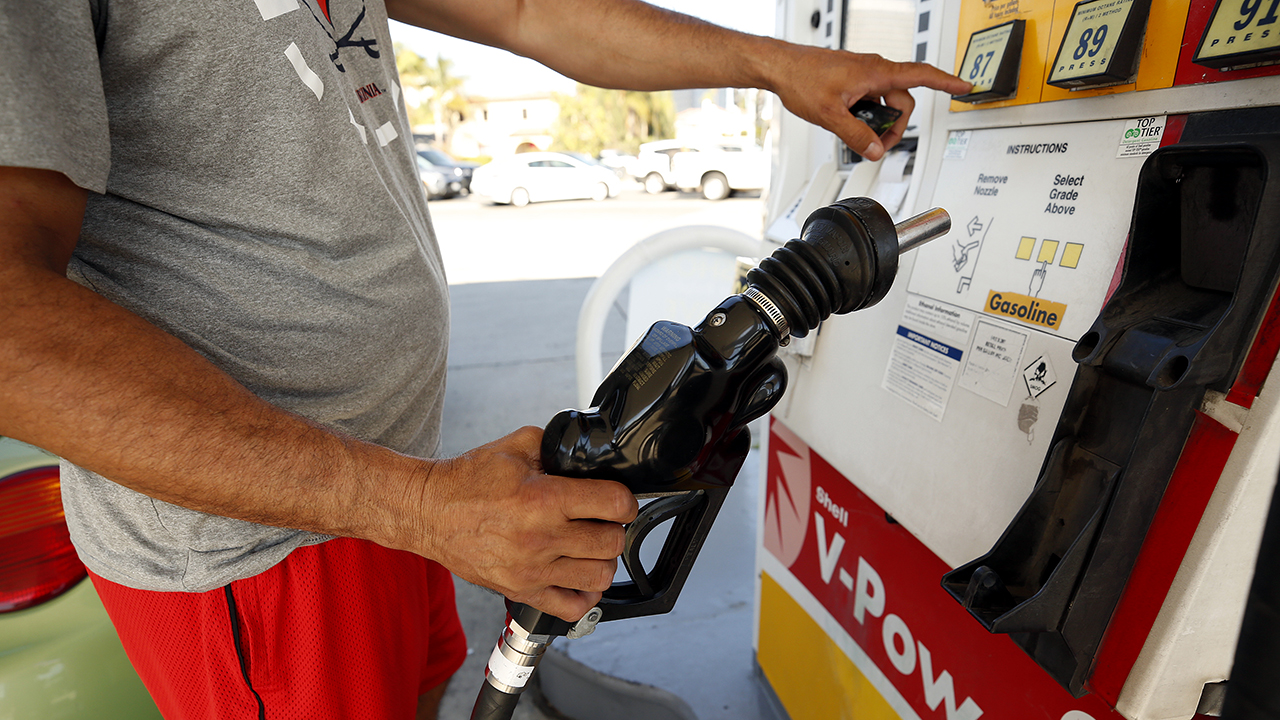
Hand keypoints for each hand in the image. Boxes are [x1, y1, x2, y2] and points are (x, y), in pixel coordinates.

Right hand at [413, 426, 638, 621]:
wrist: (428, 512)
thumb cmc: (467, 481)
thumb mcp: (514, 446)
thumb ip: (554, 447)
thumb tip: (584, 454)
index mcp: (543, 499)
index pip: (613, 504)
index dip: (625, 500)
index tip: (619, 500)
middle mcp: (541, 538)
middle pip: (611, 542)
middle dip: (615, 529)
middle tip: (603, 521)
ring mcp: (532, 570)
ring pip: (599, 577)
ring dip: (603, 561)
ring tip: (591, 548)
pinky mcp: (521, 591)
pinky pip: (571, 608)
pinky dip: (585, 595)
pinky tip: (579, 576)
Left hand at [764, 44, 970, 159]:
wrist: (781, 67)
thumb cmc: (802, 79)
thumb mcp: (831, 116)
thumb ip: (856, 136)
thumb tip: (875, 151)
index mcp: (875, 73)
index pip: (921, 75)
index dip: (946, 83)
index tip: (965, 86)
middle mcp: (873, 69)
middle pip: (903, 100)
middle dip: (896, 125)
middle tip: (877, 145)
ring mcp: (863, 74)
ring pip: (886, 101)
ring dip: (879, 121)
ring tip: (858, 134)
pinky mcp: (853, 79)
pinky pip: (871, 98)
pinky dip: (867, 113)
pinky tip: (849, 122)